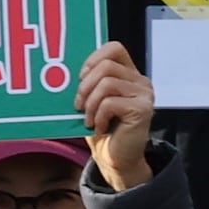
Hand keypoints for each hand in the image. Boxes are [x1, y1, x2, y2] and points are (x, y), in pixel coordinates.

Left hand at [77, 42, 157, 189]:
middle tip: (78, 106)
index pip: (114, 48)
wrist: (115, 160)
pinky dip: (98, 116)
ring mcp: (145, 95)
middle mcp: (141, 82)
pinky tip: (99, 128)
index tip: (80, 78)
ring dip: (90, 103)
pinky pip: (111, 103)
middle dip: (85, 86)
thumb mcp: (91, 100)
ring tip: (88, 119)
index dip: (93, 58)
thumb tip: (63, 67)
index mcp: (129, 75)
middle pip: (107, 65)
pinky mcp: (144, 110)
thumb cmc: (100, 129)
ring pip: (107, 83)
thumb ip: (88, 82)